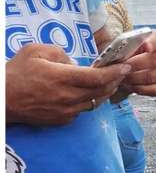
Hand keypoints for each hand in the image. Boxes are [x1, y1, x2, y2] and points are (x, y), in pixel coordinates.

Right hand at [5, 43, 130, 125]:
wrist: (4, 99)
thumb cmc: (17, 73)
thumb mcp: (35, 51)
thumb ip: (59, 53)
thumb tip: (74, 63)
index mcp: (63, 78)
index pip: (98, 77)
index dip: (115, 72)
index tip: (126, 67)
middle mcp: (68, 97)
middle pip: (101, 92)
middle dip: (114, 81)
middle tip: (121, 73)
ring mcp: (67, 111)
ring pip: (95, 103)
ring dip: (104, 92)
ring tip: (109, 82)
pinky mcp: (63, 120)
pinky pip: (82, 110)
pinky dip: (89, 101)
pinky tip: (89, 93)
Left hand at [120, 29, 155, 96]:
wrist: (129, 64)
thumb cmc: (126, 51)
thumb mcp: (122, 42)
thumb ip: (120, 43)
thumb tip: (116, 49)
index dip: (153, 43)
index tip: (146, 47)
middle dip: (137, 64)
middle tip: (124, 66)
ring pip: (153, 76)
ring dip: (136, 78)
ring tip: (124, 77)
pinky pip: (155, 89)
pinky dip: (141, 89)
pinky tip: (131, 86)